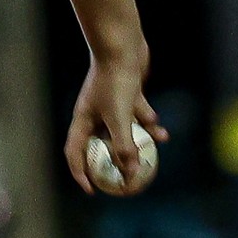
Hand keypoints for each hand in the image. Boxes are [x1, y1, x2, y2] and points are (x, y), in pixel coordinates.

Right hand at [64, 45, 167, 195]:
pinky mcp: (127, 94)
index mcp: (83, 121)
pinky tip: (163, 134)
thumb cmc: (115, 81)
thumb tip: (129, 174)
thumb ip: (125, 147)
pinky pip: (138, 116)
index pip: (75, 154)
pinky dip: (149, 125)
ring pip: (122, 131)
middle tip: (122, 179)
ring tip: (148, 157)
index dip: (81, 174)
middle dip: (111, 163)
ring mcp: (110, 104)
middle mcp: (93, 114)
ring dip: (136, 144)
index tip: (93, 190)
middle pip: (99, 145)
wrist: (121, 47)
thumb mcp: (120, 118)